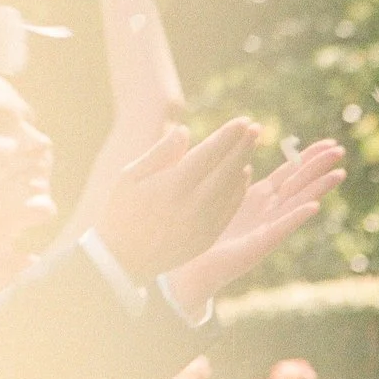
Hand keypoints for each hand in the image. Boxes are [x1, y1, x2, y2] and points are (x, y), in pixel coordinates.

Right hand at [96, 118, 256, 284]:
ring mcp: (205, 222)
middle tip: (257, 128)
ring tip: (250, 146)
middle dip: (243, 146)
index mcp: (174, 185)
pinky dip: (239, 189)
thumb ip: (160, 153)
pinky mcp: (209, 235)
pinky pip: (230, 207)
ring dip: (243, 165)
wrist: (124, 258)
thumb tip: (186, 131)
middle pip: (227, 168)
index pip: (210, 153)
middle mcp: (194, 203)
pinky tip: (242, 174)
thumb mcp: (130, 177)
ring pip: (233, 188)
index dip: (229, 136)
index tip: (243, 121)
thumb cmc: (122, 211)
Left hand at [161, 137, 344, 316]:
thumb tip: (244, 165)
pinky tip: (314, 206)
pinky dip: (298, 216)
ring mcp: (270, 226)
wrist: (198, 266)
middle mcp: (271, 209)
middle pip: (300, 182)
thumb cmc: (209, 234)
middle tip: (341, 149)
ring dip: (319, 188)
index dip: (310, 156)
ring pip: (299, 201)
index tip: (330, 142)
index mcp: (261, 196)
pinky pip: (283, 226)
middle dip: (320, 165)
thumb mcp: (223, 199)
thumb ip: (236, 182)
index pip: (291, 170)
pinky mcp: (263, 242)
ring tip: (340, 174)